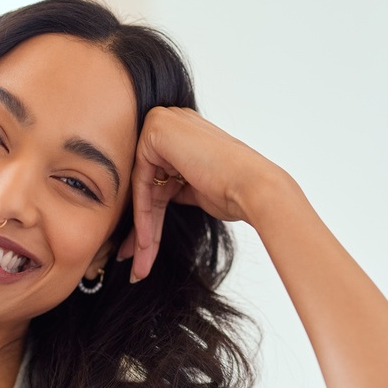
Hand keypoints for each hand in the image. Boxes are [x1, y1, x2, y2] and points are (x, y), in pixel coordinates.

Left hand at [121, 106, 290, 280]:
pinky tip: (144, 245)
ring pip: (143, 189)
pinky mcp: (155, 132)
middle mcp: (171, 121)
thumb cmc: (235, 190)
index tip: (142, 249)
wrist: (254, 187)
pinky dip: (143, 217)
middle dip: (141, 229)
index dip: (148, 218)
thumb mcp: (196, 187)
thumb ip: (175, 185)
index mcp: (182, 130)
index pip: (155, 179)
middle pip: (147, 184)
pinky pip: (141, 183)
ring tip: (139, 265)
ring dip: (141, 232)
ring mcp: (163, 123)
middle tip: (133, 261)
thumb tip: (156, 198)